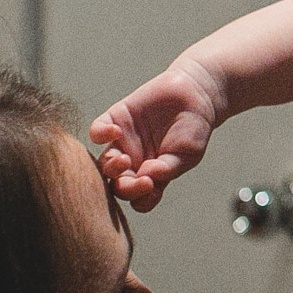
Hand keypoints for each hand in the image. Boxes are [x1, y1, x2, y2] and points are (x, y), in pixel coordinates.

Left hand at [89, 58, 229, 210]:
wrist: (195, 93)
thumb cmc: (194, 128)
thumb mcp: (187, 153)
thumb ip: (167, 168)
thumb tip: (147, 179)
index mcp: (151, 175)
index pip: (138, 198)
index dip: (140, 198)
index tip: (151, 186)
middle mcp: (133, 162)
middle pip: (117, 185)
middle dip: (124, 188)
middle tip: (139, 180)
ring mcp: (122, 142)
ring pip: (104, 163)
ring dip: (111, 166)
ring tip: (125, 159)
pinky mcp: (115, 119)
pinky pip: (96, 132)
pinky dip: (101, 134)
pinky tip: (116, 131)